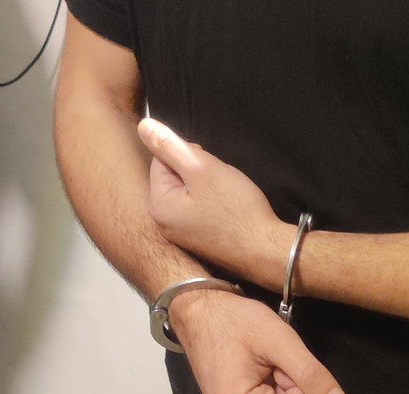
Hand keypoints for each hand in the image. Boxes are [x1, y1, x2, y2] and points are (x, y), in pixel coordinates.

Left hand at [137, 118, 287, 284]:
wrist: (265, 251)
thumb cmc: (236, 211)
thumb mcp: (202, 169)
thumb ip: (170, 146)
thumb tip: (143, 126)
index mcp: (158, 204)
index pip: (162, 159)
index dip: (190, 155)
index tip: (210, 170)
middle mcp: (163, 223)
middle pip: (174, 177)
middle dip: (198, 173)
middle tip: (221, 184)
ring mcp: (180, 235)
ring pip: (189, 192)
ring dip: (208, 187)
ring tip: (227, 198)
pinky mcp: (198, 241)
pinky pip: (199, 210)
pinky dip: (214, 205)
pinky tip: (229, 211)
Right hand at [169, 289, 347, 393]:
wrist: (198, 313)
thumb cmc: (234, 320)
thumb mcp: (279, 340)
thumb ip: (310, 374)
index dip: (298, 384)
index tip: (277, 361)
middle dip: (287, 385)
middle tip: (265, 359)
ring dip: (278, 386)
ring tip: (257, 362)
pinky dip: (268, 389)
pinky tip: (252, 370)